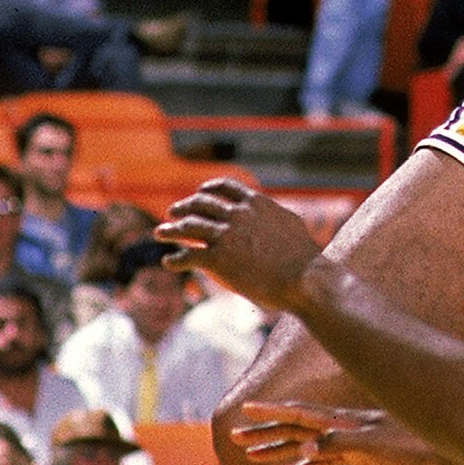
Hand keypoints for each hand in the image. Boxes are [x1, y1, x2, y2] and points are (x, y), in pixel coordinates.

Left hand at [159, 175, 322, 308]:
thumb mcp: (290, 223)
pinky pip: (187, 256)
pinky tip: (168, 262)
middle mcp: (237, 214)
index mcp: (256, 203)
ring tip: (160, 232)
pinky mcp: (217, 260)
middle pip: (201, 204)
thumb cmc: (303, 256)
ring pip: (188, 227)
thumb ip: (274, 215)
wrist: (303, 278)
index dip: (208, 189)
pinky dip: (175, 259)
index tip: (199, 193)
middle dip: (183, 206)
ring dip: (171, 229)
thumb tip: (274, 213)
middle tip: (172, 212)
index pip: (225, 186)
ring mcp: (225, 236)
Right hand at [227, 399, 436, 464]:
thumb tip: (306, 448)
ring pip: (309, 445)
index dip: (273, 413)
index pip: (301, 414)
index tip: (245, 409)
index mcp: (346, 422)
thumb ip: (341, 445)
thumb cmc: (419, 446)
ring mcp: (355, 442)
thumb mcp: (378, 447)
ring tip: (254, 456)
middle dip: (267, 432)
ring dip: (281, 449)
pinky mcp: (366, 457)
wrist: (451, 449)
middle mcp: (346, 429)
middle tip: (235, 437)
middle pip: (298, 429)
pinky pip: (327, 462)